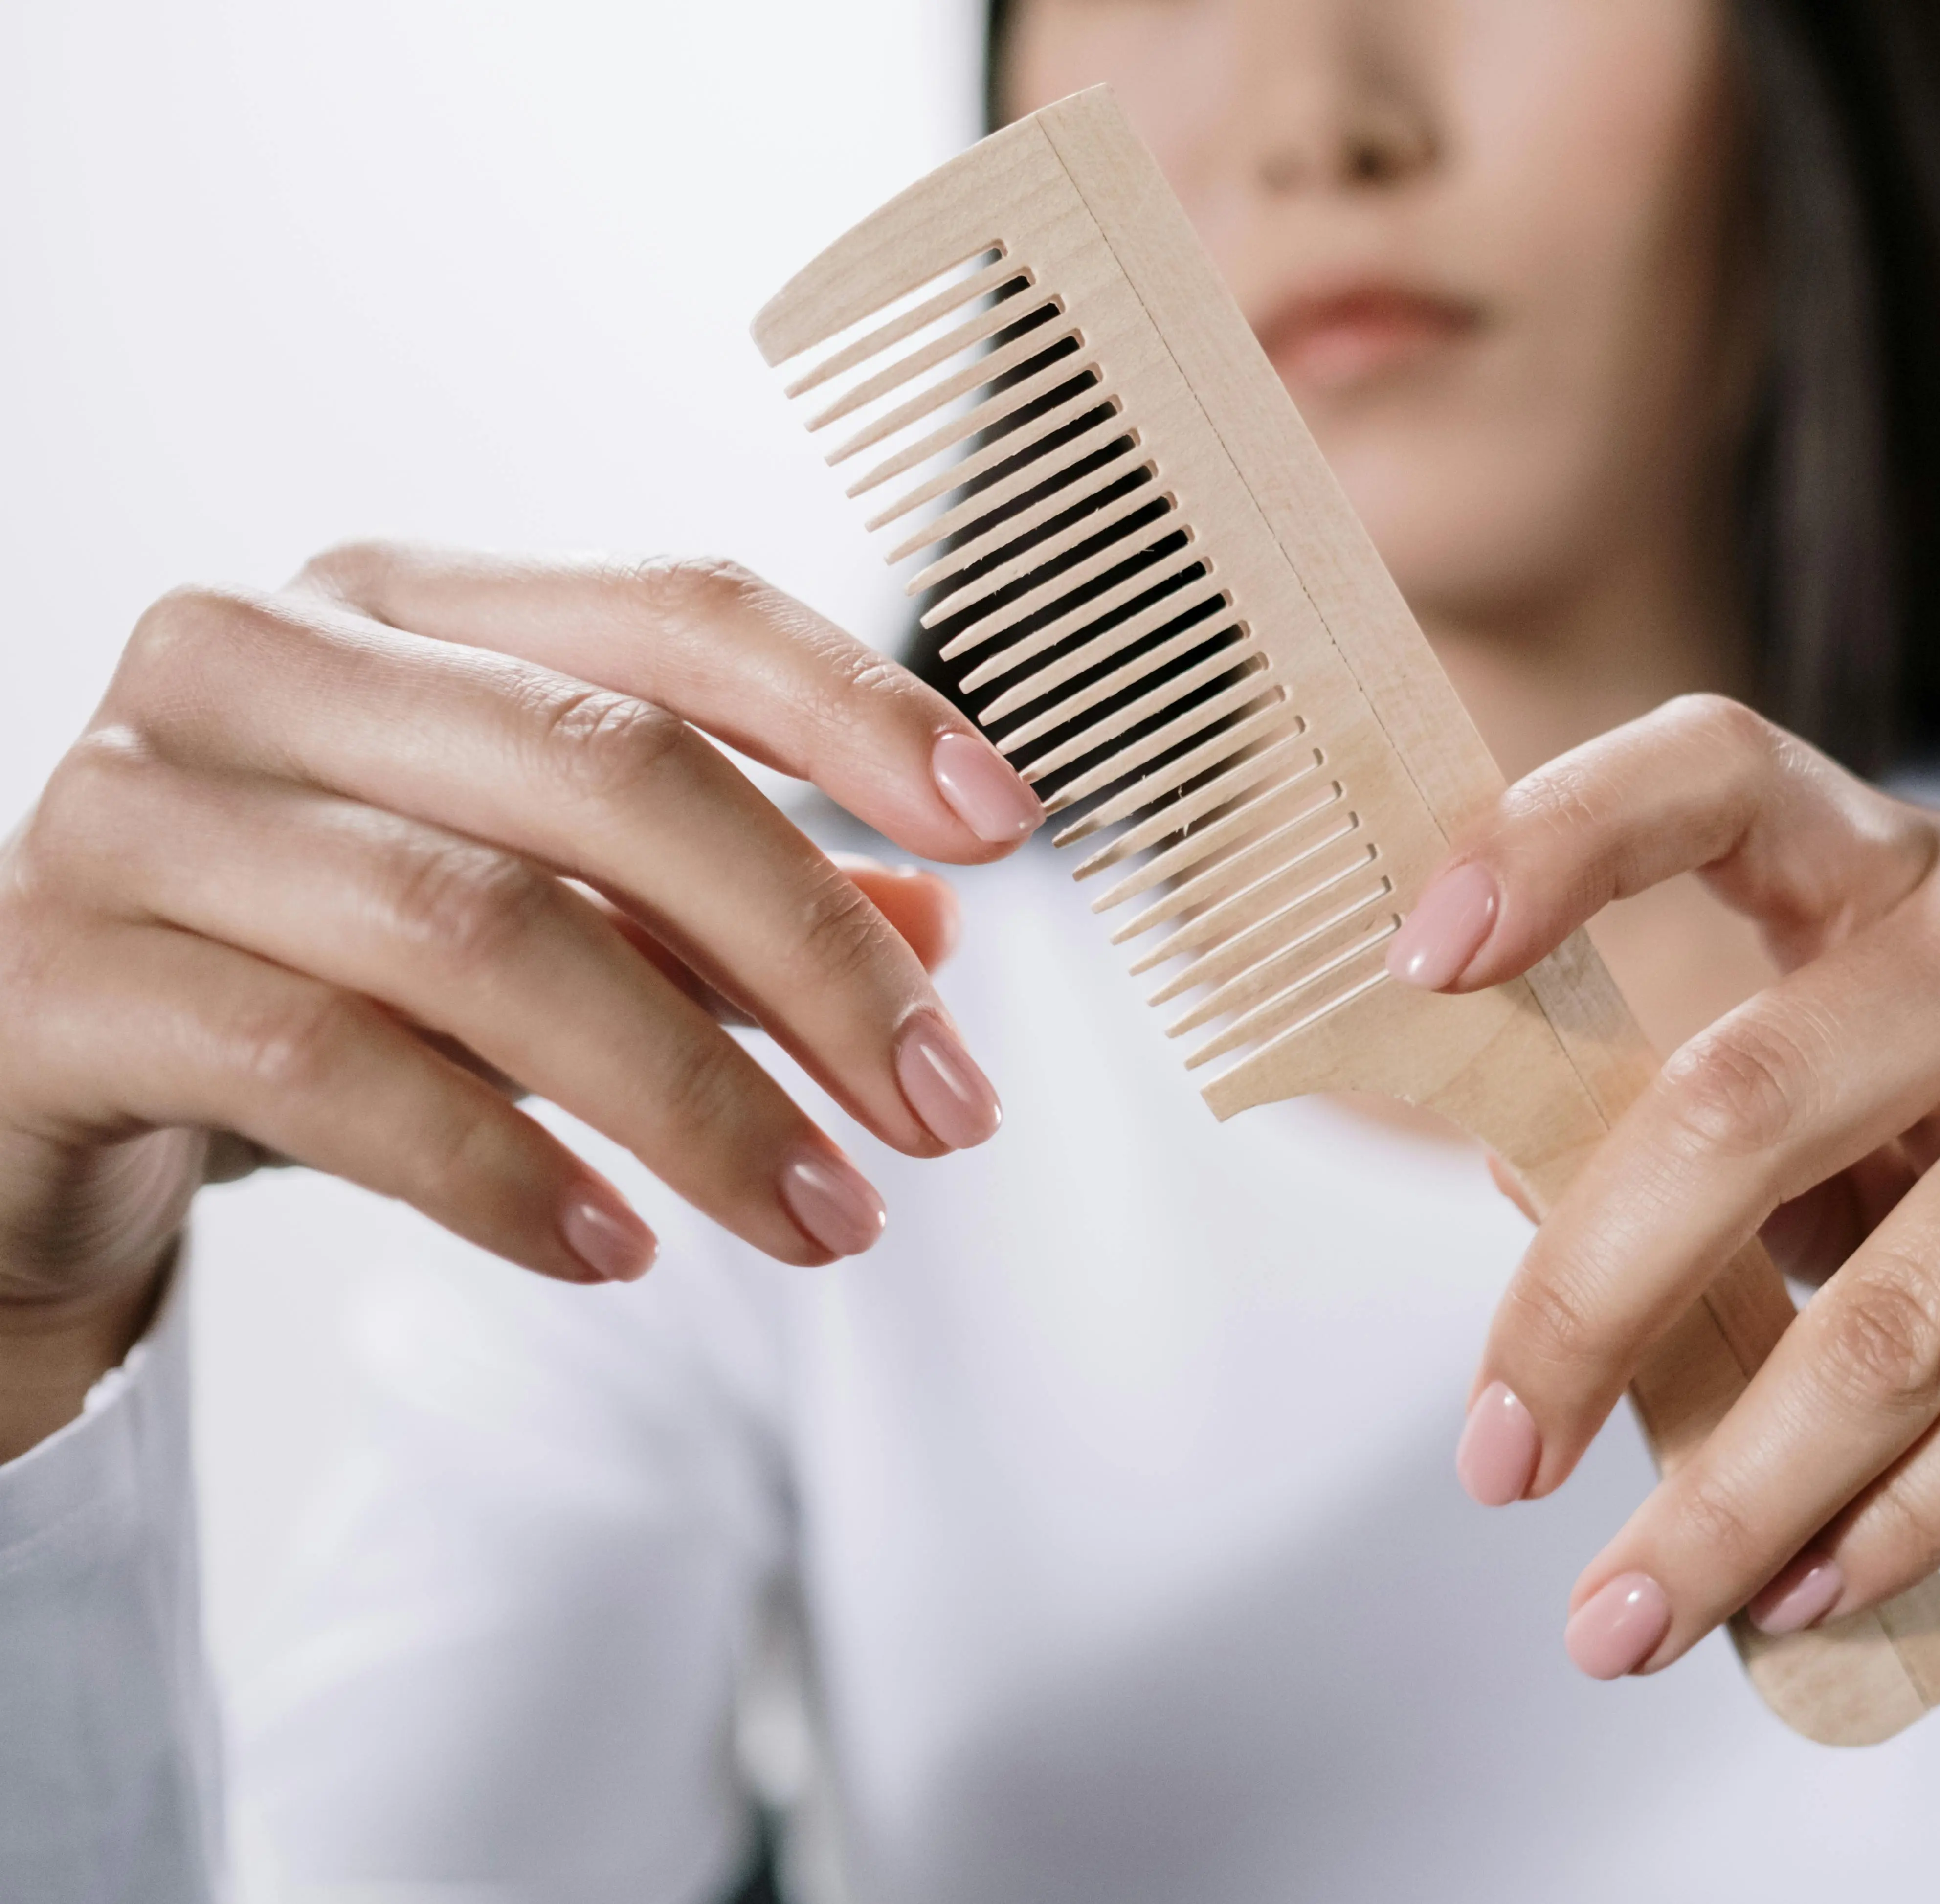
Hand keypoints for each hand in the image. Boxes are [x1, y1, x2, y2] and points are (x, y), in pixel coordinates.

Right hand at [0, 544, 1042, 1459]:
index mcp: (399, 603)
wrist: (30, 1084)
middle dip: (811, 952)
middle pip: (606, 770)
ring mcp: (133, 808)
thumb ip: (718, 912)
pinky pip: (322, 1069)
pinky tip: (619, 1250)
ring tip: (825, 1217)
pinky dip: (503, 1170)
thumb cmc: (313, 970)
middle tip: (943, 1110)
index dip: (861, 710)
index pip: (679, 609)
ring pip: (479, 928)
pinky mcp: (53, 977)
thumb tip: (936, 926)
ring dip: (693, 1095)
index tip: (1012, 828)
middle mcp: (257, 659)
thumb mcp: (543, 922)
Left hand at [1387, 696, 1939, 1680]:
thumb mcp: (1857, 1118)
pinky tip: (1803, 1591)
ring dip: (1733, 1495)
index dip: (1557, 838)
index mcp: (1896, 861)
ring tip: (1626, 1617)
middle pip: (1750, 1102)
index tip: (1419, 956)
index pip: (1714, 773)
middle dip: (1589, 1308)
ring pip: (1890, 1315)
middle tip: (1489, 1469)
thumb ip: (1701, 1146)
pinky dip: (1894, 1524)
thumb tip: (1514, 1220)